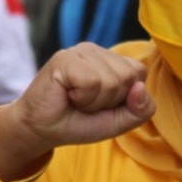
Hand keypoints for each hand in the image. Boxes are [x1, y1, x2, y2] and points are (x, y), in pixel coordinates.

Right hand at [0, 43, 153, 180]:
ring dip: (94, 102)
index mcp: (111, 60)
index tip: (102, 105)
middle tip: (86, 104)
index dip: (124, 98)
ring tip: (76, 100)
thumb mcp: (118, 122)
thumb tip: (141, 88)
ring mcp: (80, 51)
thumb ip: (141, 110)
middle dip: (109, 100)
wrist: (41, 130)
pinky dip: (82, 98)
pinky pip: (91, 82)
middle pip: (128, 76)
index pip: (139, 73)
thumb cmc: (77, 122)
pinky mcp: (65, 58)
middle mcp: (97, 51)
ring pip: (111, 80)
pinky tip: (67, 95)